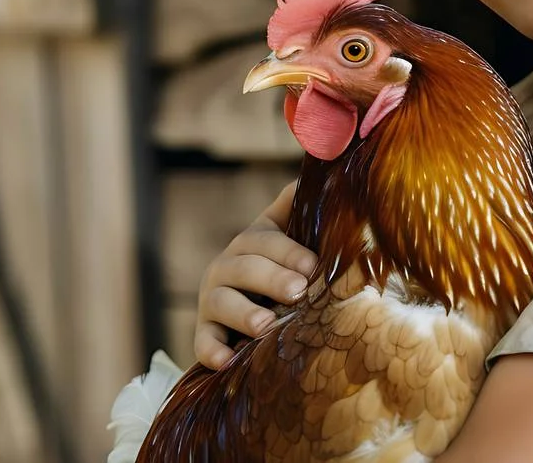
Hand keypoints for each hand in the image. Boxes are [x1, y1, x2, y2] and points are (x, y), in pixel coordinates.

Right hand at [193, 180, 317, 368]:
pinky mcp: (206, 334)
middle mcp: (226, 267)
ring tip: (266, 326)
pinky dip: (211, 351)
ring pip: (221, 302)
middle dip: (271, 279)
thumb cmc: (285, 270)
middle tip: (298, 292)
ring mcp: (213, 301)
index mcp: (251, 243)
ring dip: (243, 314)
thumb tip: (329, 172)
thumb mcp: (292, 237)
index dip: (288, 251)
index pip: (264, 239)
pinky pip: (203, 342)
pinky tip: (226, 361)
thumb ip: (302, 209)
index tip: (313, 265)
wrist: (258, 316)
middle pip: (244, 268)